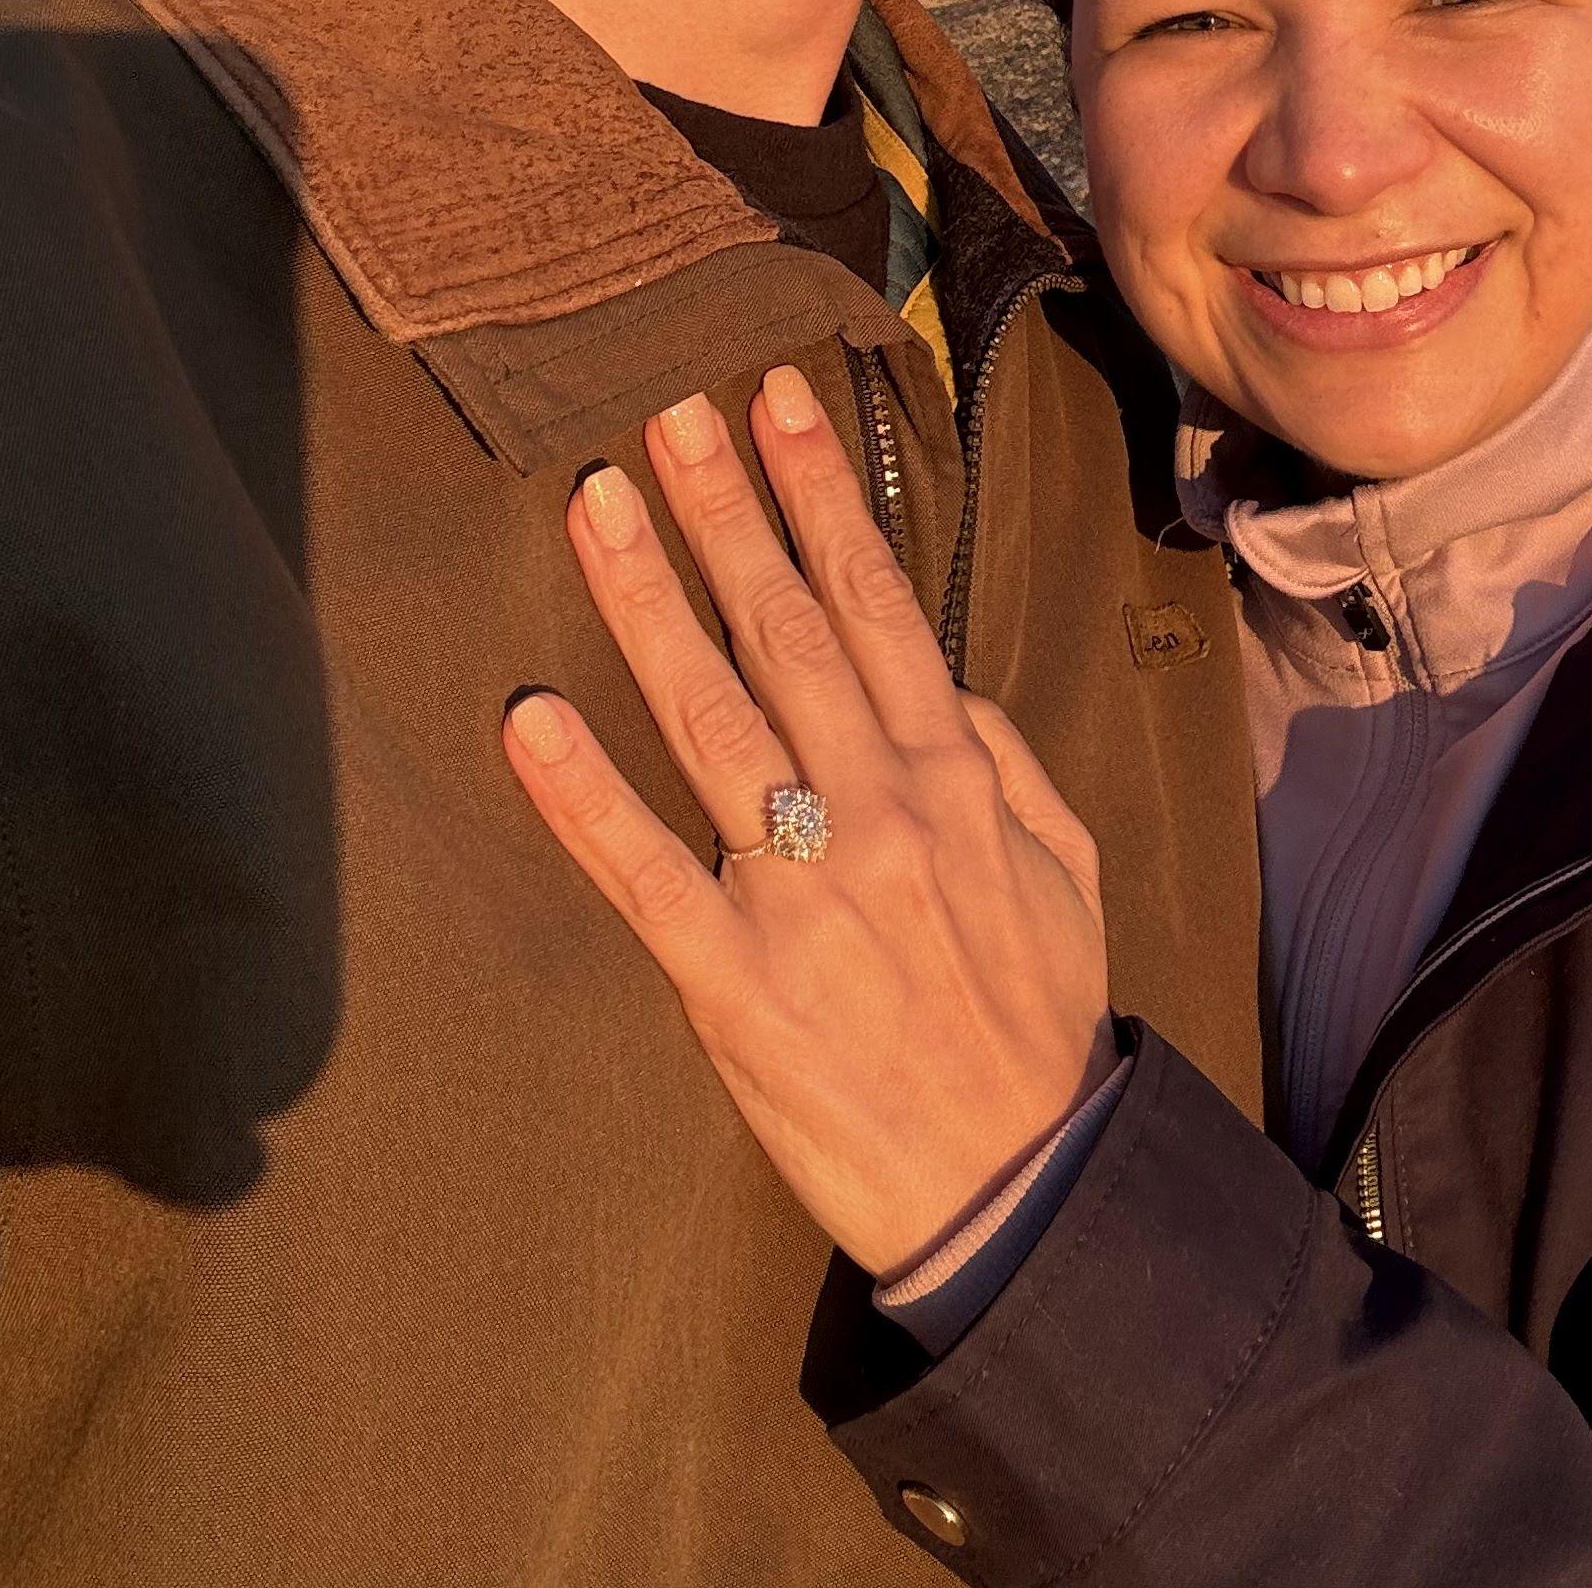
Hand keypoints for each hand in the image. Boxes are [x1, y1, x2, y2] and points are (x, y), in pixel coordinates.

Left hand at [502, 366, 1117, 1279]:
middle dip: (725, 509)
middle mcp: (874, 812)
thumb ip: (1001, 759)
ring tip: (598, 502)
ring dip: (647, 599)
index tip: (779, 403)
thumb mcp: (1064, 869)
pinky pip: (644, 873)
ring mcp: (798, 893)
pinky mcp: (729, 982)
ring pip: (710, 716)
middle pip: (784, 629)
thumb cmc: (1035, 1020)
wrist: (1015, 1188)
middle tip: (668, 411)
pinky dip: (581, 795)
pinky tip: (527, 718)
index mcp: (951, 778)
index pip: (875, 602)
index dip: (820, 495)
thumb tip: (932, 675)